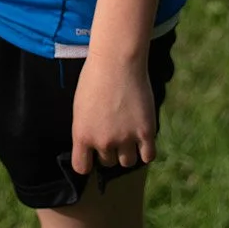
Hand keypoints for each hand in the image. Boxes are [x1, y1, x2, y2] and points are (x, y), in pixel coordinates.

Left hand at [70, 52, 155, 176]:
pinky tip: (143, 138)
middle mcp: (102, 141)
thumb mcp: (81, 106)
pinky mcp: (145, 132)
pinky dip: (146, 151)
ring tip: (128, 132)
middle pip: (107, 162)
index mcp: (82, 134)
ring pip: (127, 162)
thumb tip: (93, 146)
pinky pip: (148, 156)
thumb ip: (86, 129)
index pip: (81, 167)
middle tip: (114, 130)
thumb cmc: (95, 77)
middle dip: (110, 149)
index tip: (91, 156)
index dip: (87, 162)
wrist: (117, 60)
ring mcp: (125, 138)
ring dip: (127, 151)